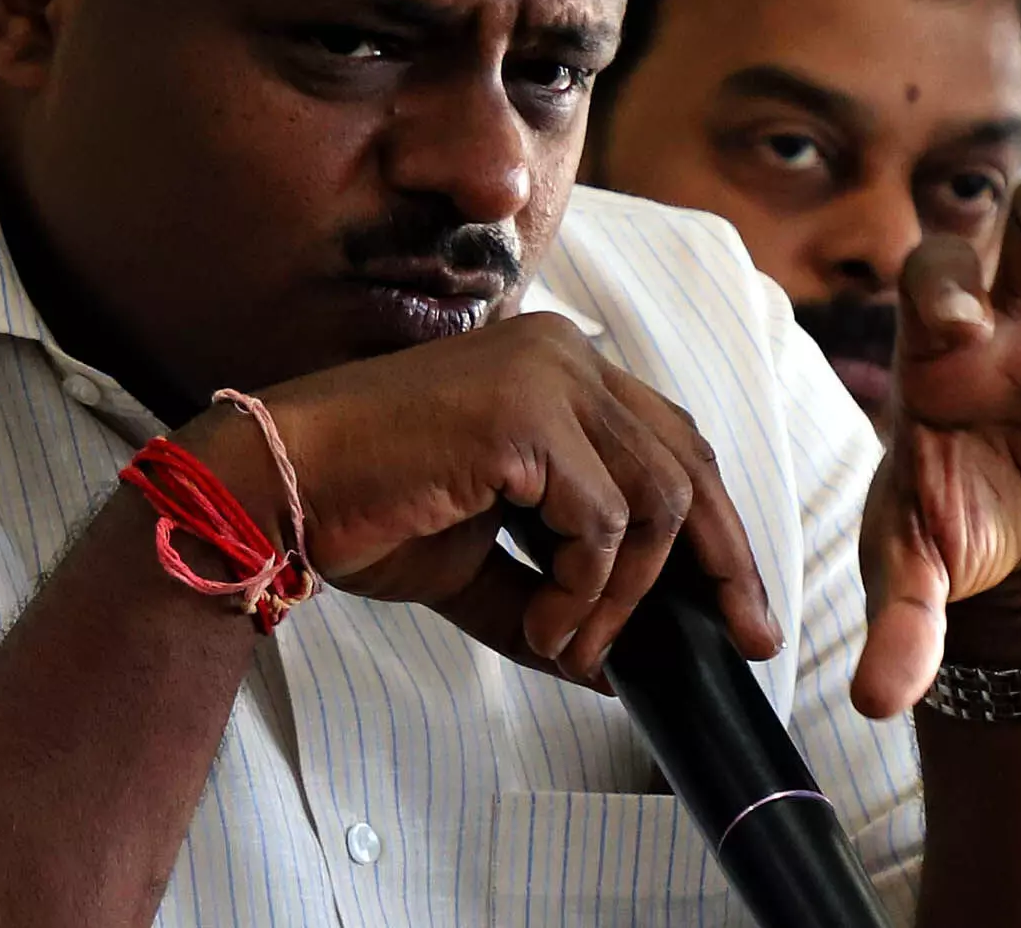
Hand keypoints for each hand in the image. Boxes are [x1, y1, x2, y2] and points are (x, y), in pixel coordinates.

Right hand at [179, 312, 781, 685]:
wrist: (279, 484)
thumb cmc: (367, 509)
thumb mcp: (483, 561)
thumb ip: (556, 593)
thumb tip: (617, 665)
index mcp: (557, 368)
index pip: (670, 440)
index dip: (715, 525)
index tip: (736, 604)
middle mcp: (563, 354)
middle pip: (687, 460)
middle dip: (721, 559)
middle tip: (741, 637)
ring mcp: (546, 375)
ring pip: (656, 498)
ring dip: (627, 594)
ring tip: (572, 643)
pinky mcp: (523, 415)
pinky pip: (603, 522)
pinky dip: (587, 590)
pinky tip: (543, 622)